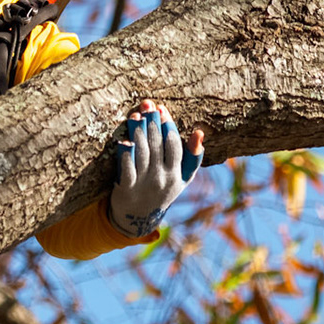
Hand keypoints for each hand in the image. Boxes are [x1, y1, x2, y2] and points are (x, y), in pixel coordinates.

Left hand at [106, 98, 203, 238]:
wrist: (138, 217)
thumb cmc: (162, 190)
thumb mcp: (183, 178)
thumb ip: (192, 156)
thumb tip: (199, 132)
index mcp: (176, 174)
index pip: (174, 145)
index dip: (168, 125)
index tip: (161, 109)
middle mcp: (162, 178)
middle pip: (157, 146)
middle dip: (152, 123)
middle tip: (146, 105)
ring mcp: (144, 184)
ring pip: (142, 153)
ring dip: (138, 133)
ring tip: (135, 116)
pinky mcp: (126, 189)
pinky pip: (126, 168)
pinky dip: (124, 154)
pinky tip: (124, 141)